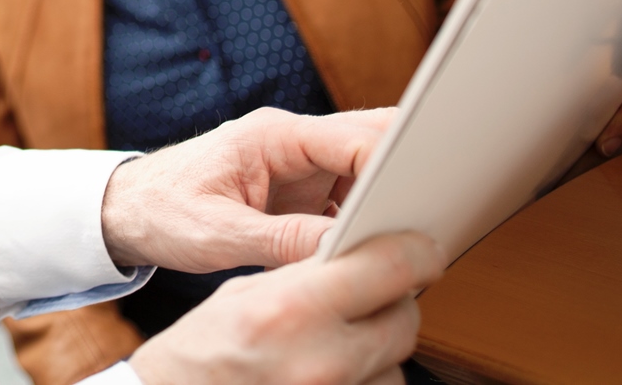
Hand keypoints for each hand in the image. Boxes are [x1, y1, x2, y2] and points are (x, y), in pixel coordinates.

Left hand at [101, 108, 392, 272]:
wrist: (128, 210)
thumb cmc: (162, 211)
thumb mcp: (217, 233)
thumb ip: (279, 240)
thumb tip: (340, 249)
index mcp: (273, 136)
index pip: (353, 137)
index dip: (393, 164)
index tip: (420, 197)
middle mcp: (294, 142)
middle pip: (371, 140)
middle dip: (407, 169)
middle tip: (437, 207)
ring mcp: (300, 166)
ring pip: (367, 170)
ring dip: (389, 197)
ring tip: (411, 232)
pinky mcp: (300, 192)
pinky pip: (349, 197)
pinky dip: (367, 218)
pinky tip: (377, 245)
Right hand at [127, 232, 446, 384]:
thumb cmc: (200, 350)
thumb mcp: (245, 292)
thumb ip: (307, 275)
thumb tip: (361, 256)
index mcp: (291, 309)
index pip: (389, 269)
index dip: (414, 252)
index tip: (421, 249)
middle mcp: (320, 360)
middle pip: (404, 321)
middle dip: (396, 301)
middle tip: (374, 293)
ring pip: (397, 366)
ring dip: (380, 349)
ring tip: (340, 340)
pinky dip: (365, 379)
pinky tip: (334, 368)